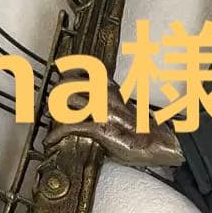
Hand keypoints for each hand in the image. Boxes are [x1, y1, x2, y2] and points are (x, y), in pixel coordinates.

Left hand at [43, 78, 183, 167]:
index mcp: (111, 87)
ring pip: (65, 100)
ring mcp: (102, 110)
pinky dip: (55, 134)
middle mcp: (105, 94)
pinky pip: (70, 127)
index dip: (66, 73)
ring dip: (53, 112)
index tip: (58, 79)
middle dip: (54, 94)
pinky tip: (51, 140)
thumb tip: (90, 106)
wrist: (160, 144)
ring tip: (51, 121)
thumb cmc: (144, 130)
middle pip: (67, 82)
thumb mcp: (124, 107)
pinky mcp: (101, 128)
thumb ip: (107, 102)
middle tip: (51, 106)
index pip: (83, 69)